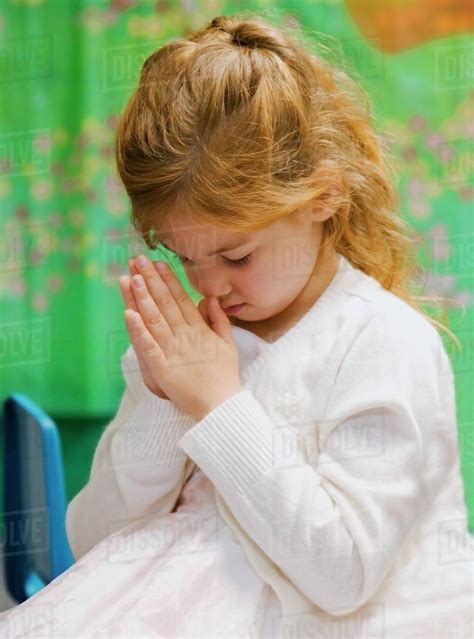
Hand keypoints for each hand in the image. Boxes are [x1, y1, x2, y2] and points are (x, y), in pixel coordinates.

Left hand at [120, 256, 242, 419]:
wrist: (221, 406)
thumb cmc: (225, 377)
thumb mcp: (228, 344)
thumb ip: (218, 320)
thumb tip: (208, 299)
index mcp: (199, 330)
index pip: (181, 299)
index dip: (168, 280)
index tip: (158, 262)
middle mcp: (185, 336)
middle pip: (165, 303)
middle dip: (150, 280)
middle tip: (137, 260)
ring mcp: (173, 351)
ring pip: (154, 319)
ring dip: (141, 297)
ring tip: (131, 277)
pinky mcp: (162, 368)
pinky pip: (148, 346)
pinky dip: (137, 330)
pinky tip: (128, 314)